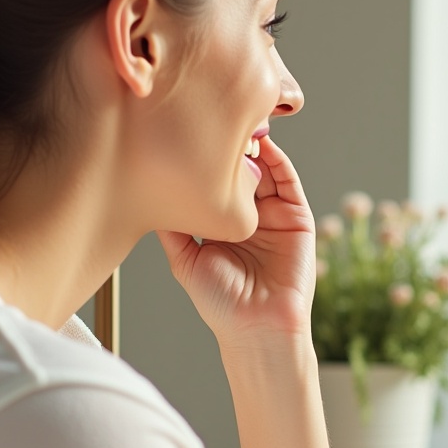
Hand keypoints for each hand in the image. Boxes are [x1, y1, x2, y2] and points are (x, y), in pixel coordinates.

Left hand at [156, 135, 315, 349]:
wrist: (256, 328)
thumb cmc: (219, 301)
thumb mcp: (184, 256)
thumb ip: (172, 224)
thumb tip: (149, 187)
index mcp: (223, 223)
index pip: (215, 179)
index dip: (204, 157)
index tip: (187, 131)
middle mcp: (250, 215)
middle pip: (241, 167)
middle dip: (230, 143)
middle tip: (213, 119)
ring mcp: (275, 214)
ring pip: (266, 168)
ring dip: (254, 144)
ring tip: (237, 123)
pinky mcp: (298, 218)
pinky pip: (289, 181)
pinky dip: (278, 159)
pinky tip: (263, 143)